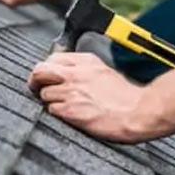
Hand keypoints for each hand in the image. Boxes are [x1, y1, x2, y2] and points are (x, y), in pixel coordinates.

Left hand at [28, 52, 163, 142]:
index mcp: (85, 61)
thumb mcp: (104, 72)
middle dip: (35, 81)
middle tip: (38, 89)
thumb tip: (64, 73)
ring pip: (43, 93)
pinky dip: (56, 113)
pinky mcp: (72, 110)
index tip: (47, 78)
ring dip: (49, 101)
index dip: (46, 70)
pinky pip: (51, 110)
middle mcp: (76, 74)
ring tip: (63, 106)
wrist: (139, 111)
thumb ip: (83, 70)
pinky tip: (69, 115)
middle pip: (39, 71)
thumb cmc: (125, 97)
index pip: (51, 58)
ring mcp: (73, 92)